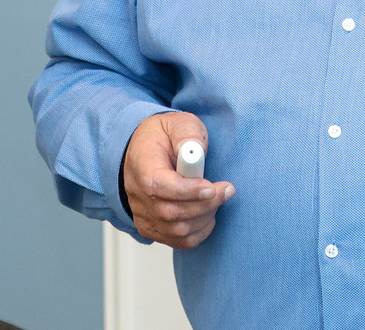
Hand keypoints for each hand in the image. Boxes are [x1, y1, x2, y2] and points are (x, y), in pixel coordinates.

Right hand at [123, 111, 235, 248]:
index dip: (187, 191)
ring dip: (205, 216)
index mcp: (141, 166)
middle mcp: (137, 195)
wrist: (145, 150)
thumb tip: (195, 151)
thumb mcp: (178, 123)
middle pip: (170, 212)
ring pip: (176, 230)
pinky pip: (178, 240)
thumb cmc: (164, 137)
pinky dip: (199, 231)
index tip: (211, 186)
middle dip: (205, 204)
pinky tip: (208, 212)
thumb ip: (187, 135)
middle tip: (227, 190)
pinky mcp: (152, 227)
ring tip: (218, 197)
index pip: (157, 186)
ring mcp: (143, 214)